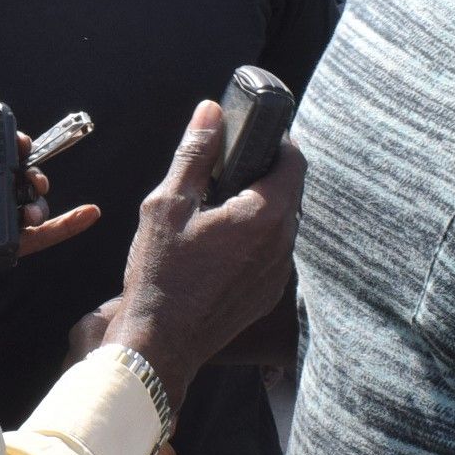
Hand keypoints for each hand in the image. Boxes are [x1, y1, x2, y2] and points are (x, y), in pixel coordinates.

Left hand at [0, 120, 101, 309]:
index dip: (10, 144)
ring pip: (27, 206)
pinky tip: (88, 213)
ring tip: (31, 206)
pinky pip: (35, 238)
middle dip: (31, 172)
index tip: (20, 143)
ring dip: (41, 200)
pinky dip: (66, 226)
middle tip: (30, 177)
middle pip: (15, 178)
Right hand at [102, 101, 303, 410]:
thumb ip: (194, 154)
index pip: (294, 161)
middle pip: (288, 193)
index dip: (278, 141)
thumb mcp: (167, 204)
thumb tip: (210, 112)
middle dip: (262, 174)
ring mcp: (278, 274)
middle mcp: (282, 245)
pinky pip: (270, 254)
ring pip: (280, 225)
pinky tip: (216, 247)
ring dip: (257, 209)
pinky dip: (252, 241)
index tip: (253, 135)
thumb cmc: (160, 273)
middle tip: (225, 169)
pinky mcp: (267, 294)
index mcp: (264, 216)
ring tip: (215, 208)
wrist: (160, 342)